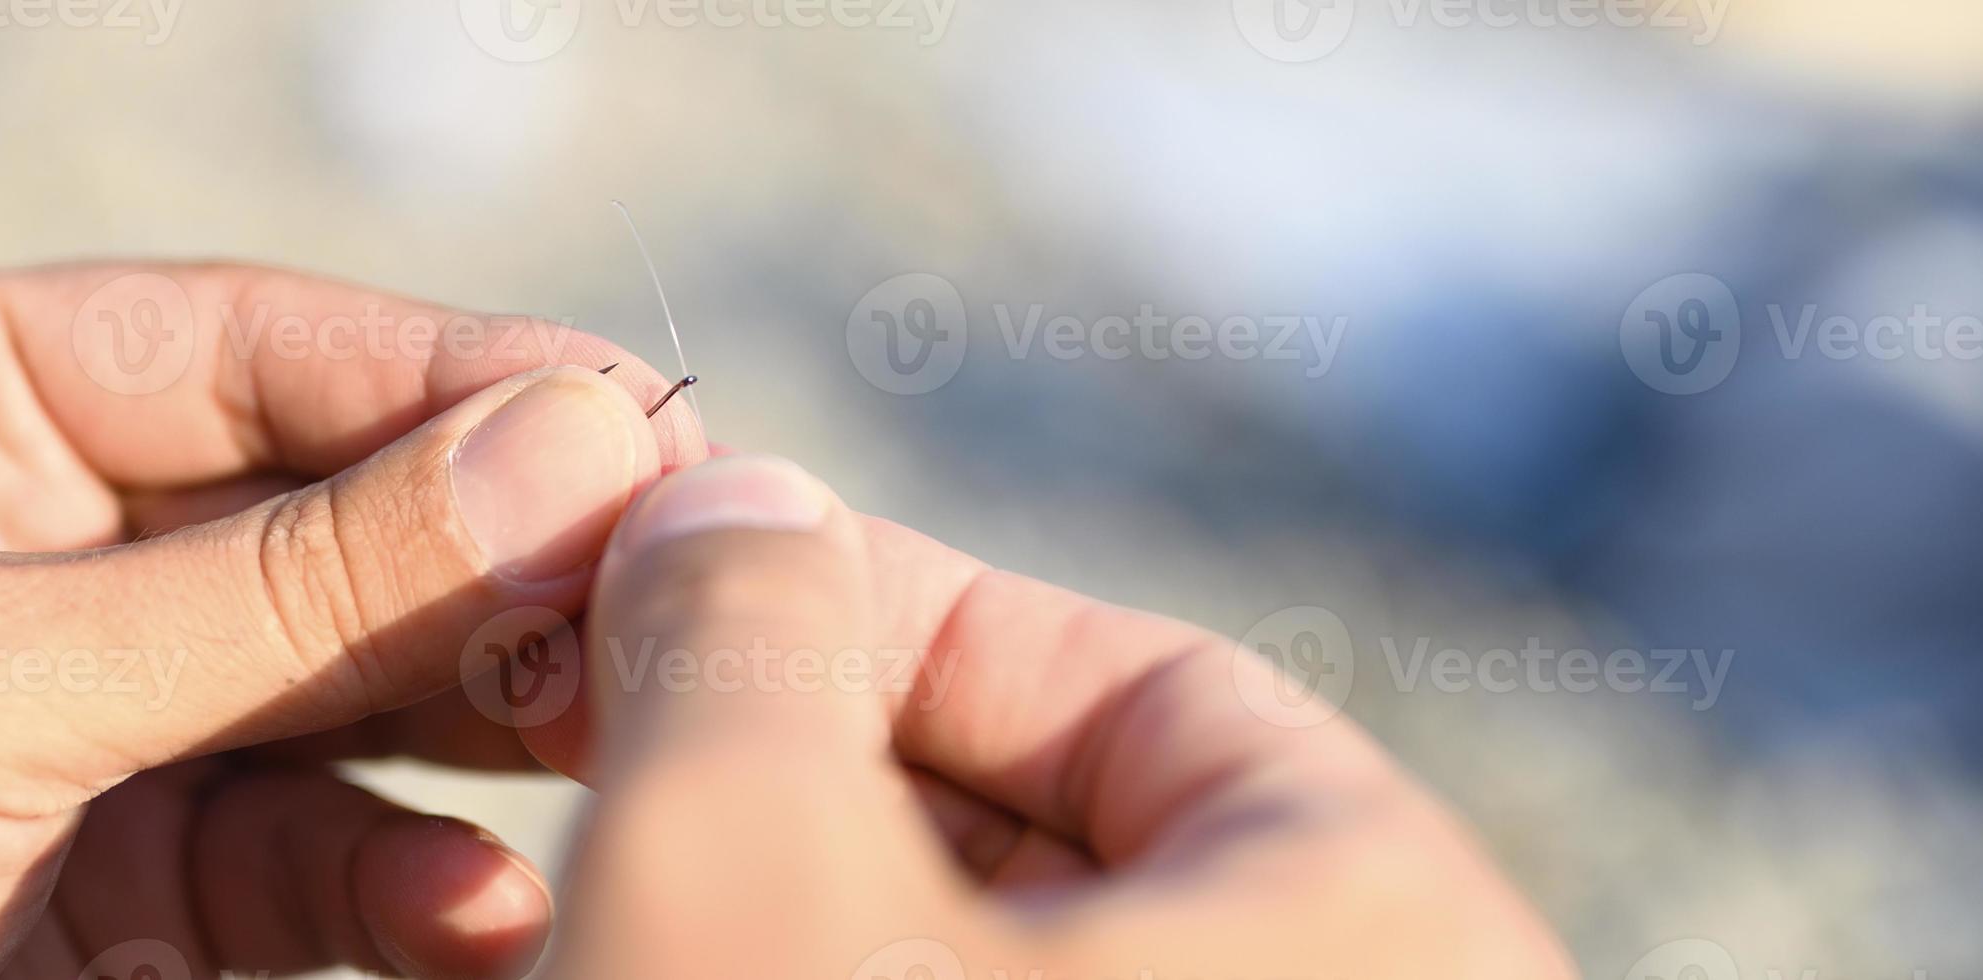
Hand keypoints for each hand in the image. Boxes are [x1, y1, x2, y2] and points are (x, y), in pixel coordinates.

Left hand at [0, 264, 703, 979]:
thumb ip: (271, 586)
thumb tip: (563, 445)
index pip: (257, 352)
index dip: (459, 384)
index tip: (640, 435)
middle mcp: (26, 547)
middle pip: (329, 521)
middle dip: (492, 572)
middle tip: (657, 614)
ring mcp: (80, 728)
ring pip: (348, 698)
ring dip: (484, 730)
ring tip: (609, 749)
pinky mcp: (119, 897)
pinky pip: (315, 862)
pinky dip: (412, 888)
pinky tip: (480, 916)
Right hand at [532, 455, 1576, 978]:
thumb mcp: (738, 863)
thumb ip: (737, 639)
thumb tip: (733, 514)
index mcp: (1372, 925)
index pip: (1148, 696)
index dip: (890, 615)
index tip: (688, 593)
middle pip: (1072, 856)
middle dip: (821, 776)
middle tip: (616, 739)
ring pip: (1003, 977)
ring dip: (811, 907)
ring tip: (610, 884)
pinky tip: (662, 971)